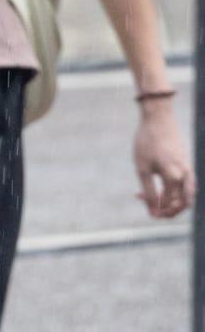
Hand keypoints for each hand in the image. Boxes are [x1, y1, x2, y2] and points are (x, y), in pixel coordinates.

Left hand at [134, 99, 194, 218]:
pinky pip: (186, 184)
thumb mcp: (142, 168)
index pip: (169, 203)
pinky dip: (175, 189)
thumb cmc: (147, 142)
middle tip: (152, 209)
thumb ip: (149, 191)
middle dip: (168, 209)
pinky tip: (160, 184)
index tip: (143, 205)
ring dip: (172, 200)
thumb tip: (153, 212)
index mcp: (175, 178)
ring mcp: (189, 169)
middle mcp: (186, 176)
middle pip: (182, 203)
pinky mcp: (187, 163)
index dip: (156, 209)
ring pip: (186, 195)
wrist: (158, 118)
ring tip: (154, 197)